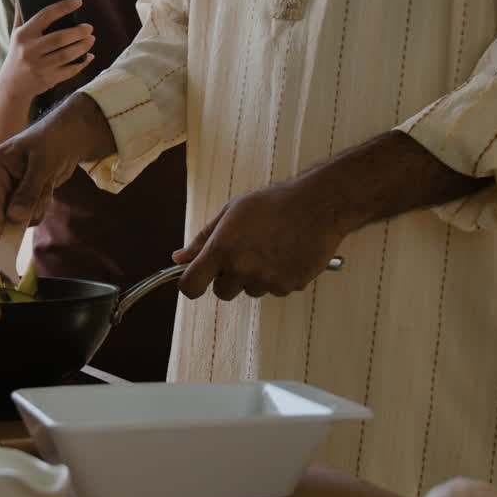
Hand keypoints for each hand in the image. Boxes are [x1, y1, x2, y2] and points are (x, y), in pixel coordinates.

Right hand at [0, 0, 95, 100]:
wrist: (12, 85)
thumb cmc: (17, 53)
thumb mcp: (16, 33)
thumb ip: (20, 12)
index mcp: (24, 35)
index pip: (45, 15)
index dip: (64, 7)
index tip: (78, 2)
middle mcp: (30, 50)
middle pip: (59, 38)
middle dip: (78, 32)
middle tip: (89, 27)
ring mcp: (40, 66)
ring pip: (66, 55)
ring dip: (82, 47)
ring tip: (91, 39)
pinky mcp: (48, 79)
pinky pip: (69, 70)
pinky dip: (81, 63)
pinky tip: (88, 56)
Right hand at [0, 93, 115, 239]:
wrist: (66, 138)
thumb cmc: (52, 143)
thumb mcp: (42, 166)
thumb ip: (28, 192)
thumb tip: (15, 218)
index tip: (0, 243)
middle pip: (1, 214)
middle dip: (26, 210)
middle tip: (43, 192)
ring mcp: (5, 191)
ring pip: (16, 218)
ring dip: (36, 207)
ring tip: (46, 184)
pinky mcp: (17, 198)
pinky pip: (27, 215)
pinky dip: (40, 206)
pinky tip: (46, 188)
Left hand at [172, 174, 355, 300]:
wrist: (318, 206)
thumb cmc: (273, 204)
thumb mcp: (231, 212)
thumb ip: (203, 238)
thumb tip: (178, 258)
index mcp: (222, 248)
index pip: (191, 285)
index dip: (190, 285)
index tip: (195, 280)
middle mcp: (242, 268)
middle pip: (222, 293)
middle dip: (228, 279)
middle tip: (244, 254)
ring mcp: (266, 280)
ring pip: (250, 290)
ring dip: (254, 277)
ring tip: (270, 248)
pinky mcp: (287, 287)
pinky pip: (273, 290)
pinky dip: (277, 277)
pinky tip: (286, 254)